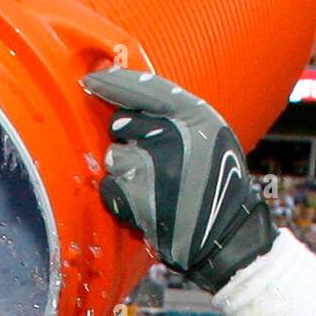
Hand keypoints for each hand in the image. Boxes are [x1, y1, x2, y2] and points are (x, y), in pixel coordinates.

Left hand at [82, 68, 277, 292]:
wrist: (223, 234)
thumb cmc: (215, 182)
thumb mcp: (211, 135)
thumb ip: (176, 115)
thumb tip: (126, 98)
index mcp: (195, 115)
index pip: (144, 88)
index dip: (112, 82)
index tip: (91, 81)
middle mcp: (173, 136)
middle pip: (121, 123)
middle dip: (127, 139)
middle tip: (148, 159)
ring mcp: (152, 167)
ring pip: (113, 156)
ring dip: (124, 170)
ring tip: (151, 185)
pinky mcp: (137, 196)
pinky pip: (109, 186)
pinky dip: (120, 196)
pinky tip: (143, 203)